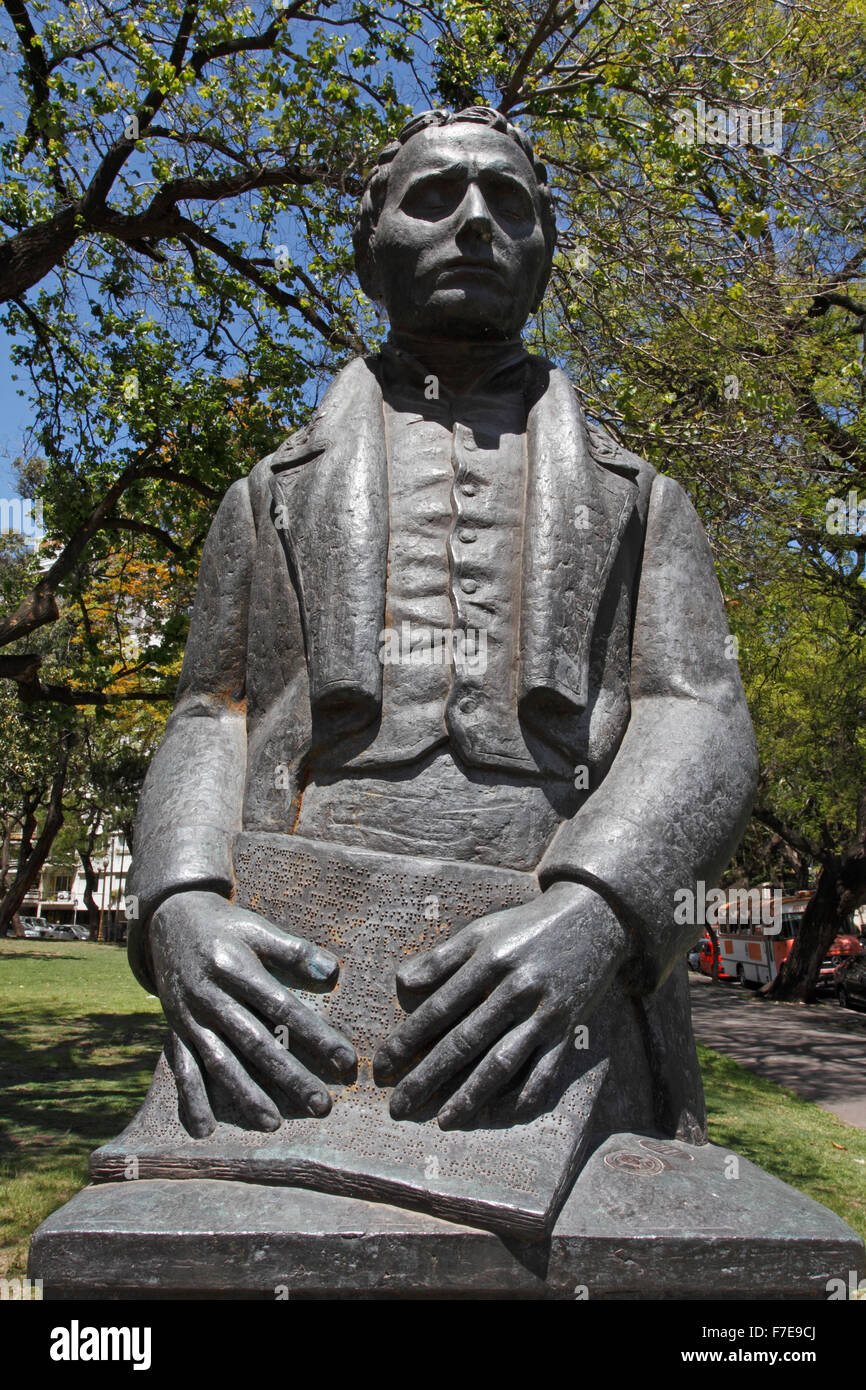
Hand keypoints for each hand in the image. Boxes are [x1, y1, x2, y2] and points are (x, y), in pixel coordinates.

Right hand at [148, 890, 355, 1136]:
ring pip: (221, 1062)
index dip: (315, 1035)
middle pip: (256, 1043)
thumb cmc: (224, 926)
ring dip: (246, 1095)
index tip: (345, 1060)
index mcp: (236, 968)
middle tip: (321, 1105)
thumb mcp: (257, 928)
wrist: (168, 920)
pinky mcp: (176, 1030)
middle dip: (290, 1076)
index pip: (283, 1008)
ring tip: (273, 1123)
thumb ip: (293, 950)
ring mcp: (191, 1017)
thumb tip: (331, 971)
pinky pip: (182, 1069)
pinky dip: (192, 1100)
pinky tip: (206, 1130)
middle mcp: (212, 996)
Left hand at [373, 881, 628, 1128]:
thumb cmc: (526, 927)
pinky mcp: (566, 1030)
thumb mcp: (482, 931)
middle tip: (399, 1106)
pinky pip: (544, 1072)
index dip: (407, 1040)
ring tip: (443, 1121)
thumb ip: (441, 958)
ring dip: (470, 1096)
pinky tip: (496, 1115)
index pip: (439, 1009)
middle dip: (427, 1077)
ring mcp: (543, 1013)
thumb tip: (401, 983)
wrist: (593, 918)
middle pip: (464, 1041)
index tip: (382, 1066)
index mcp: (489, 962)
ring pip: (502, 1063)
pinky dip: (521, 1098)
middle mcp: (515, 989)